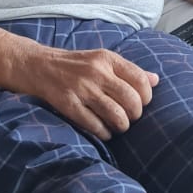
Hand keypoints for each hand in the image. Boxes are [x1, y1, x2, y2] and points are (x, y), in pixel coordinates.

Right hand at [19, 45, 158, 140]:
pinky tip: (104, 132)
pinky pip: (94, 125)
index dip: (146, 96)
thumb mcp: (101, 59)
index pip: (139, 79)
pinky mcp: (67, 104)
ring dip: (121, 126)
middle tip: (130, 119)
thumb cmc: (74, 64)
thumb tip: (155, 80)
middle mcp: (95, 72)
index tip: (142, 103)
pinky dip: (104, 133)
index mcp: (106, 58)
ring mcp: (81, 88)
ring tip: (118, 127)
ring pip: (115, 115)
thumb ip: (128, 69)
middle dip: (135, 115)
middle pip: (130, 100)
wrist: (37, 65)